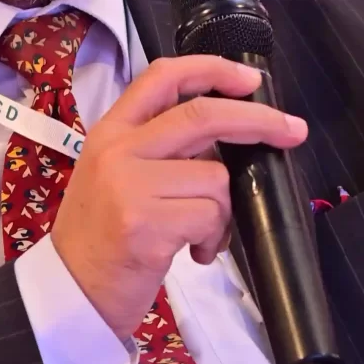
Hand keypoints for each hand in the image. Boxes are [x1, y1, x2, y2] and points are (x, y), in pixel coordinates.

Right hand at [50, 54, 307, 342]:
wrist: (70, 294)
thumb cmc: (102, 238)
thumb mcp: (117, 177)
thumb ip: (160, 148)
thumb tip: (229, 136)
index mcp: (110, 131)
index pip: (162, 77)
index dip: (212, 69)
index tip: (251, 79)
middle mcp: (117, 150)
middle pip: (202, 115)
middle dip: (258, 120)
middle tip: (293, 130)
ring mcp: (129, 186)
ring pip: (216, 177)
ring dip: (224, 211)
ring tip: (202, 235)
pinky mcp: (145, 225)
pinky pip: (210, 217)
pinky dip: (215, 238)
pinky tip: (195, 253)